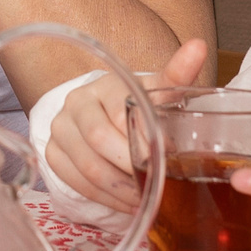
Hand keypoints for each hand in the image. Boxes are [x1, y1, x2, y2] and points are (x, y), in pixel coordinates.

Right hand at [45, 38, 213, 213]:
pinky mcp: (53, 152)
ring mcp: (60, 129)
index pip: (119, 113)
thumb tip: (198, 47)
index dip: (144, 141)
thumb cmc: (139, 104)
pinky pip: (75, 182)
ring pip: (86, 167)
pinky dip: (105, 198)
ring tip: (146, 199)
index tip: (167, 159)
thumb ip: (178, 72)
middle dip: (130, 169)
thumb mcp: (159, 90)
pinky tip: (127, 203)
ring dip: (119, 190)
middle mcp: (76, 103)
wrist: (107, 112)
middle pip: (98, 141)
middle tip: (157, 187)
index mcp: (104, 85)